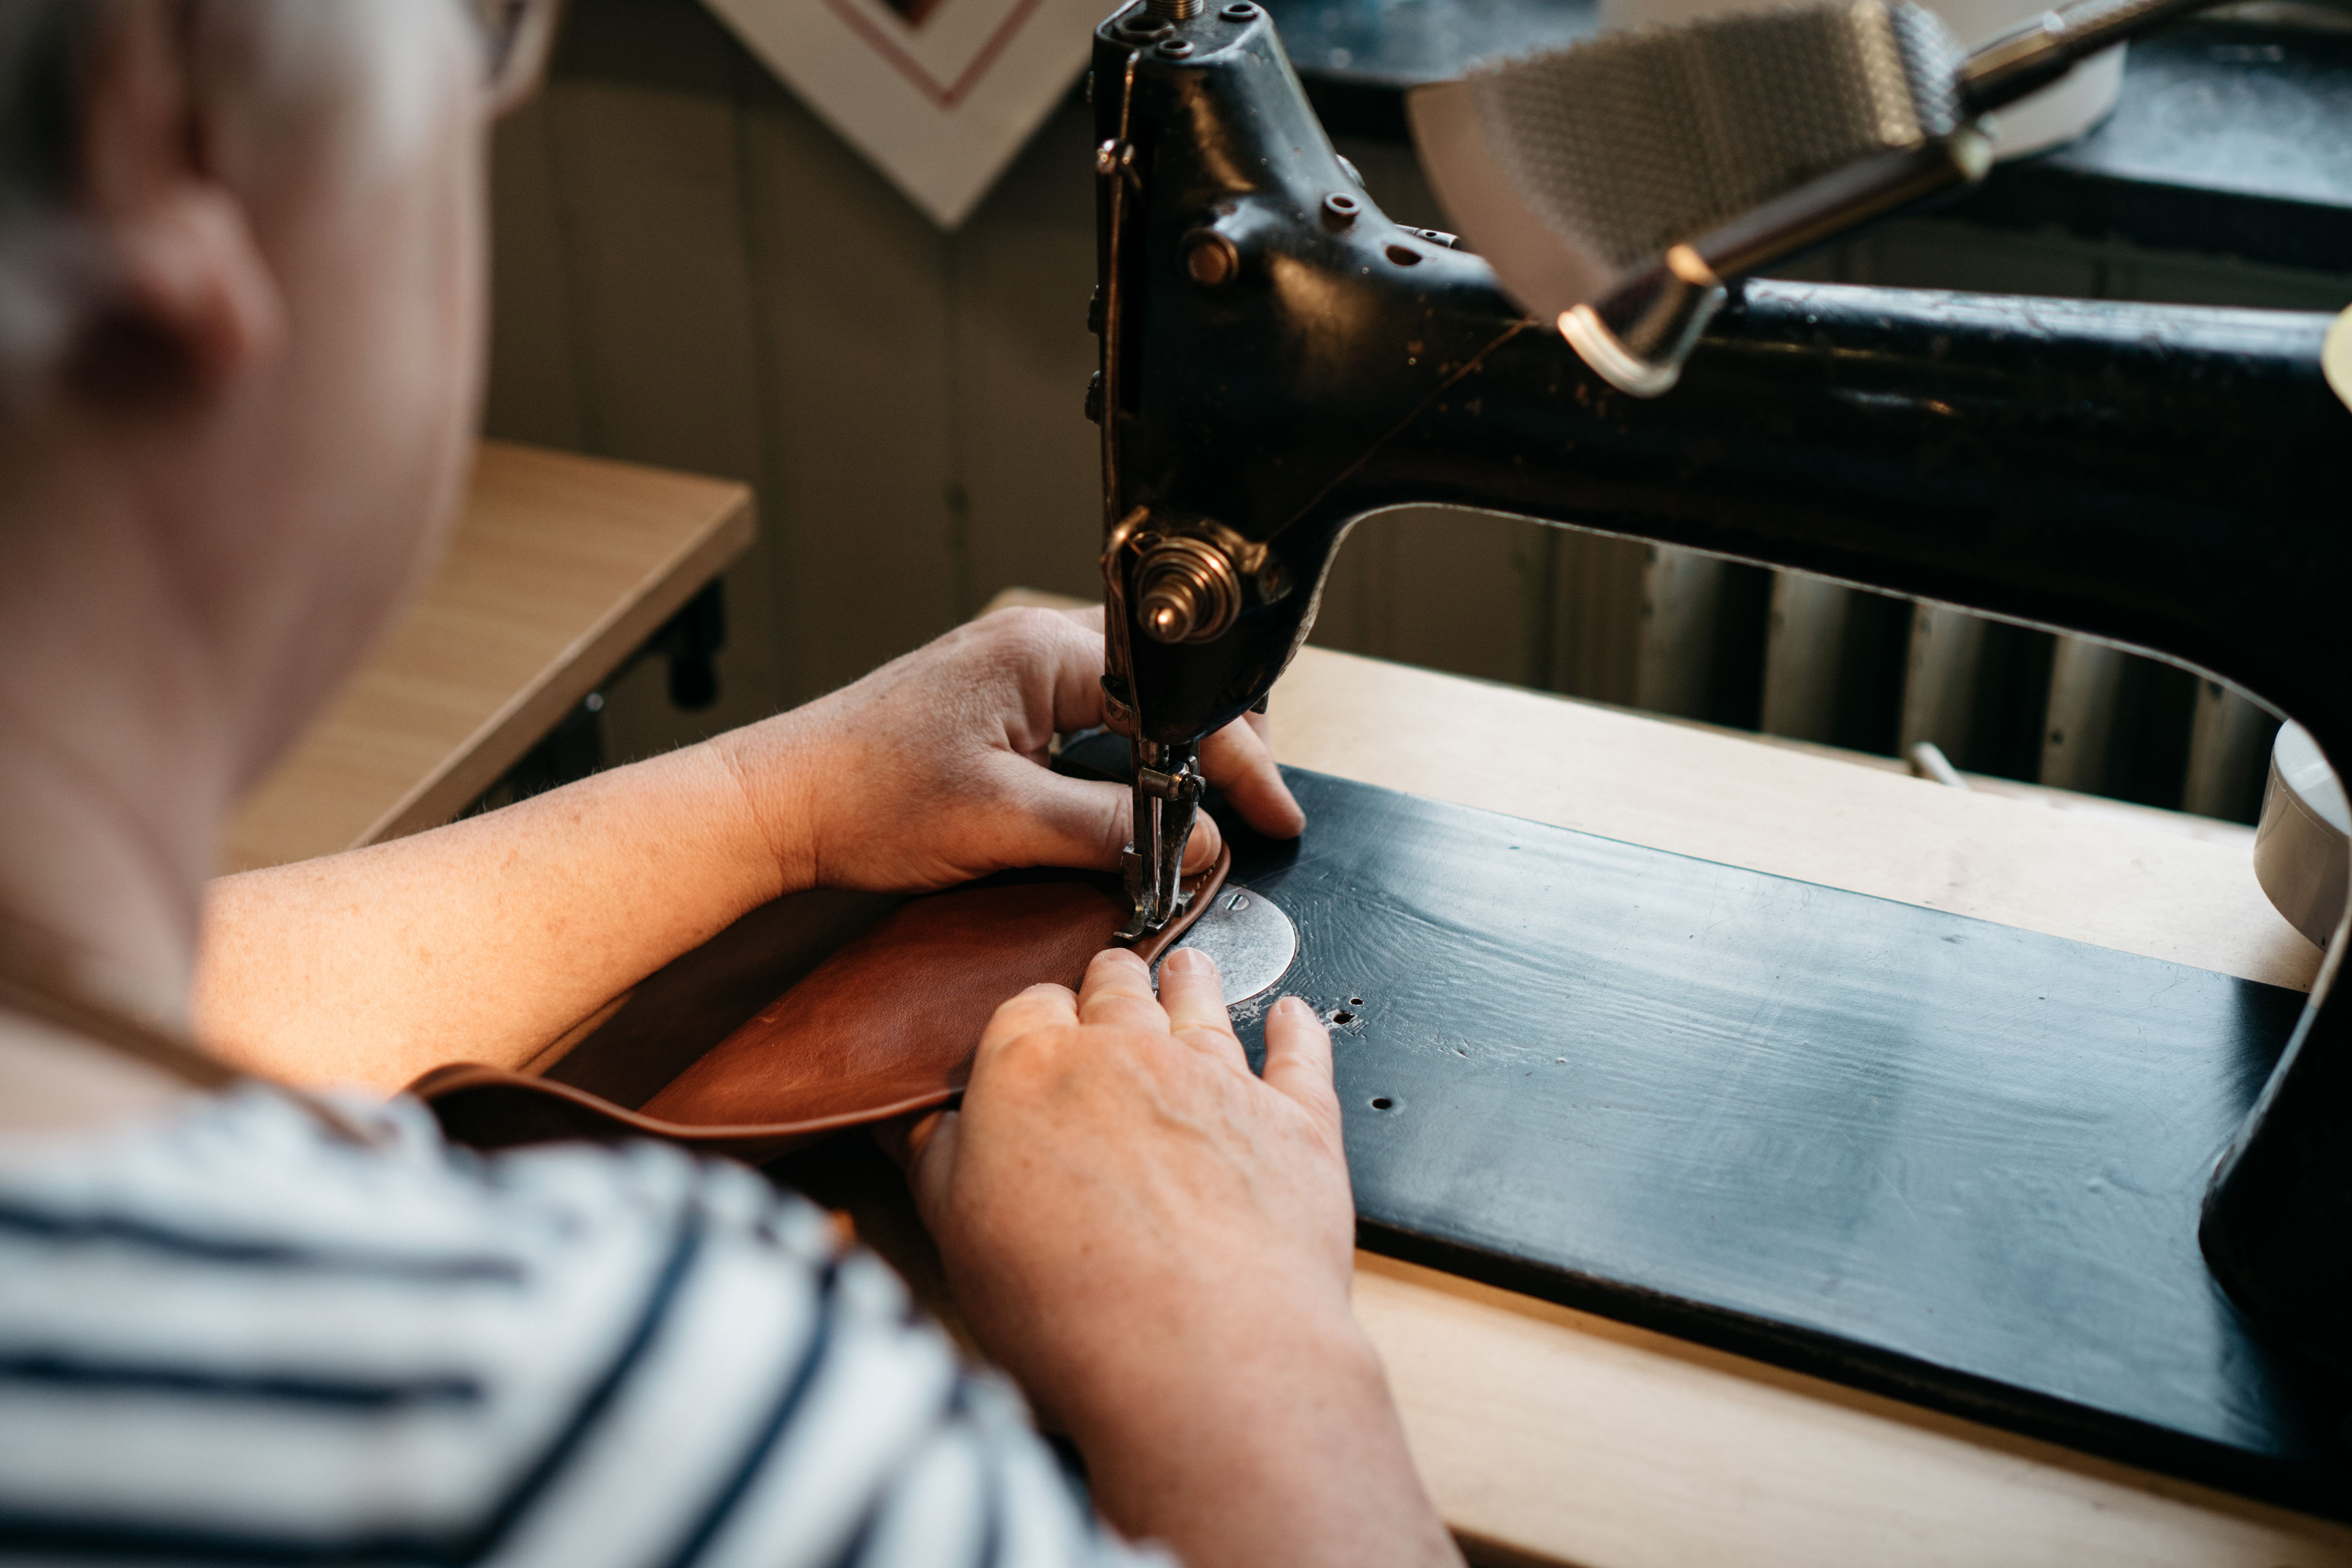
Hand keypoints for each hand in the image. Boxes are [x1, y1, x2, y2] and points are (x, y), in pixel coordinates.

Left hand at [714, 605, 1304, 893]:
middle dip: (1218, 746)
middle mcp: (1035, 644)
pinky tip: (1131, 797)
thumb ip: (1110, 829)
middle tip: (1248, 810)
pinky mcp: (996, 699)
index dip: (1237, 760)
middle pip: (1167, 686)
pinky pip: (1090, 716)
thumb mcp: (1004, 822)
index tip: (1271, 812)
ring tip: (1203, 806)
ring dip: (1171, 751)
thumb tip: (1197, 840)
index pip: (1178, 697)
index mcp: (1046, 652)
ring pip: (1131, 700)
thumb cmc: (865, 797)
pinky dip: (1125, 755)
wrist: (777, 804)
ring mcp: (1014, 667)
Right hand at [908, 946, 1460, 1567]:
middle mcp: (1129, 1054)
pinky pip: (1299, 1053)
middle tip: (1112, 979)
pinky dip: (1295, 1028)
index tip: (1036, 1032)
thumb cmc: (1074, 1311)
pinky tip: (1291, 1015)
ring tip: (1189, 969)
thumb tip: (919, 1121)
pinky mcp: (1296, 1121)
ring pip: (1203, 1004)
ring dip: (1194, 982)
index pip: (1027, 1008)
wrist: (1203, 1356)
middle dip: (1111, 982)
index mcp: (1033, 1070)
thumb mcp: (958, 1235)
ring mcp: (1220, 1081)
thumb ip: (937, 1160)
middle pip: (1117, 990)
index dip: (1033, 1020)